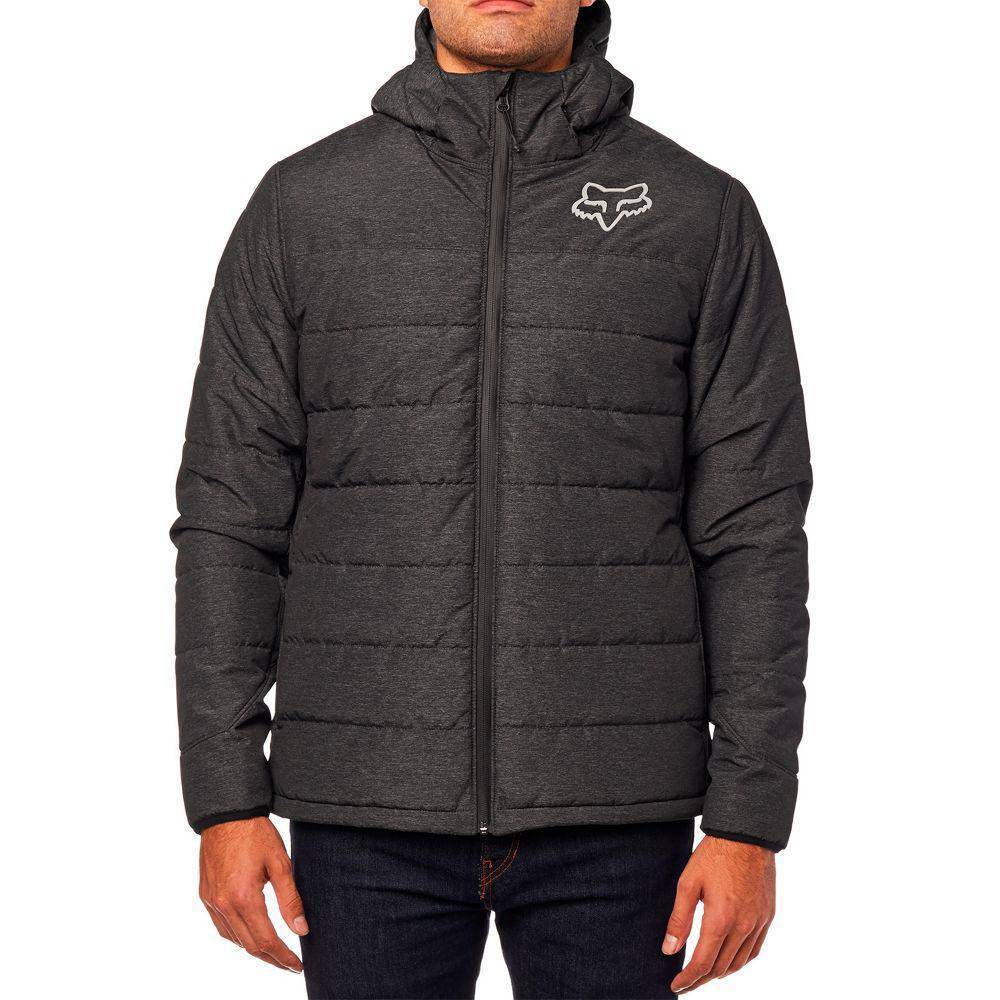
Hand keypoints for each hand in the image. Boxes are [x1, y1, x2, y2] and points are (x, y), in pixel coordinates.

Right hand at [199, 816, 307, 972]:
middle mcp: (223, 905)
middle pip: (249, 945)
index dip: (283, 957)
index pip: (266, 940)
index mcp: (244, 898)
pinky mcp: (205, 895)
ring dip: (254, 949)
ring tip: (274, 952)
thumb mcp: (280, 863)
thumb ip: (290, 899)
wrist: (227, 814)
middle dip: (271, 958)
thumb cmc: (256, 834)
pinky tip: (250, 934)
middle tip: (290, 964)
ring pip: (233, 939)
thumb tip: (301, 930)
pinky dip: (237, 936)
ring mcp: (211, 901)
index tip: (298, 965)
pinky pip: (221, 926)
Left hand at [662, 835, 774, 992]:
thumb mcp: (688, 884)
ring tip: (704, 974)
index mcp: (720, 919)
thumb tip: (669, 950)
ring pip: (740, 962)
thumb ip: (679, 920)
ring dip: (721, 973)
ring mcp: (759, 922)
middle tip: (686, 982)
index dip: (688, 979)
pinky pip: (755, 949)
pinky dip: (741, 961)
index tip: (676, 986)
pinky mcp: (768, 915)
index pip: (703, 963)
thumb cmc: (713, 856)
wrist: (746, 834)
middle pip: (721, 967)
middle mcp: (743, 926)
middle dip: (701, 979)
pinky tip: (730, 960)